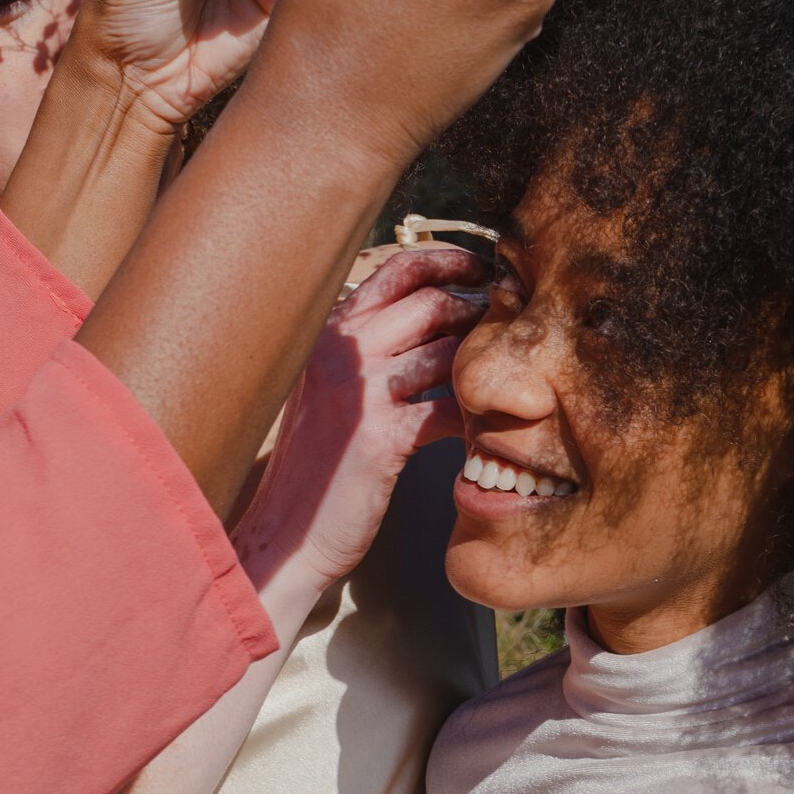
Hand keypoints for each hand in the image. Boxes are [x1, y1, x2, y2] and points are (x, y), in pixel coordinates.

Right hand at [232, 246, 485, 588]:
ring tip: (504, 379)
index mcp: (329, 332)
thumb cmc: (317, 464)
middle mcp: (341, 351)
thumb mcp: (329, 388)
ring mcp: (359, 393)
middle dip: (478, 311)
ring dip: (483, 363)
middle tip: (507, 329)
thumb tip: (430, 313)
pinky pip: (449, 409)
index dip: (450, 262)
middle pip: (431, 302)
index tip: (484, 272)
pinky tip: (483, 427)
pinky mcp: (381, 438)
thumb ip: (368, 348)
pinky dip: (475, 415)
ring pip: (446, 352)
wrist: (286, 531)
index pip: (399, 269)